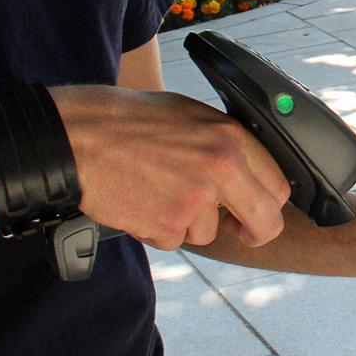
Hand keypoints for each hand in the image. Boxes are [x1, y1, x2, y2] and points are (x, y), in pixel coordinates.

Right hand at [49, 86, 289, 250]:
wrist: (77, 137)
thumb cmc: (125, 121)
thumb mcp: (188, 115)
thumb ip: (222, 144)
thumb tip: (246, 170)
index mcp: (231, 137)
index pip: (277, 185)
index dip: (267, 203)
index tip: (253, 209)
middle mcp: (221, 168)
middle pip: (265, 223)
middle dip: (252, 233)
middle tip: (236, 231)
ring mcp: (196, 199)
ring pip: (208, 233)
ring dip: (185, 223)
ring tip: (155, 191)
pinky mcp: (168, 224)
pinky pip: (173, 240)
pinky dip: (156, 229)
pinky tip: (139, 201)